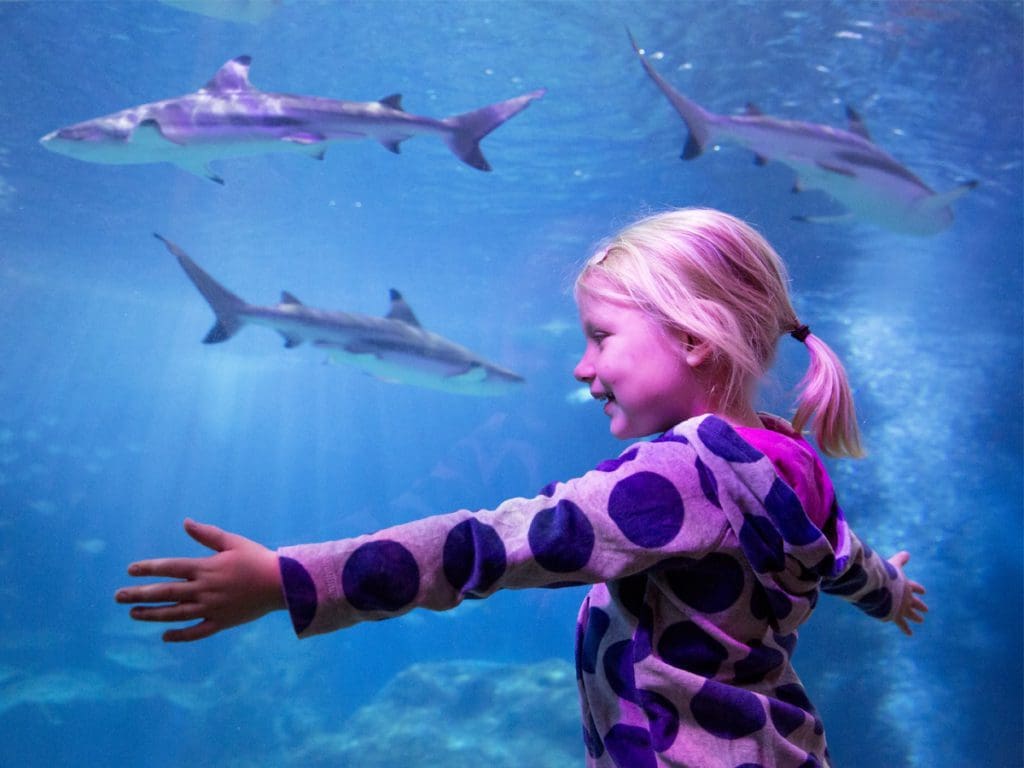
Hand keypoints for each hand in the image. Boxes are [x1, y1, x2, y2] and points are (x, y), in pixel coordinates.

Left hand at [114, 519, 284, 641]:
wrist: (283, 583)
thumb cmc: (258, 559)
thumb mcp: (233, 542)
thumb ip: (207, 534)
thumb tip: (185, 522)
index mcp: (206, 567)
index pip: (170, 567)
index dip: (148, 568)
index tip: (131, 570)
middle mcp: (205, 589)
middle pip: (166, 593)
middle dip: (139, 594)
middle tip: (118, 596)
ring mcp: (212, 608)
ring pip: (175, 614)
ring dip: (152, 614)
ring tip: (133, 614)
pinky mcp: (222, 622)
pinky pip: (197, 632)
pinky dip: (180, 635)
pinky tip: (165, 636)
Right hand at [886, 551, 927, 635]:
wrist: (883, 589)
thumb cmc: (886, 575)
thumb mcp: (893, 564)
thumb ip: (900, 560)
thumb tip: (908, 552)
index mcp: (906, 585)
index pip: (914, 587)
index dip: (918, 589)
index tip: (923, 591)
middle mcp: (906, 597)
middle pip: (915, 602)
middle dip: (920, 605)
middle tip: (926, 609)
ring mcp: (902, 607)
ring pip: (911, 614)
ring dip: (916, 617)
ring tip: (921, 620)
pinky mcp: (896, 615)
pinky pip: (902, 624)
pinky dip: (906, 629)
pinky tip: (910, 634)